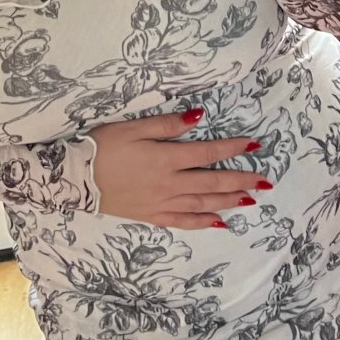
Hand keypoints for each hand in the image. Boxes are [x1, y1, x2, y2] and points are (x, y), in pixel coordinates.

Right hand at [91, 108, 270, 228]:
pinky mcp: (151, 216)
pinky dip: (203, 222)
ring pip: (202, 203)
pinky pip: (182, 221)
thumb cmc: (102, 148)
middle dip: (241, 180)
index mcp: (166, 158)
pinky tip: (219, 222)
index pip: (208, 152)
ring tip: (250, 199)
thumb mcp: (132, 128)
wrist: (74, 179)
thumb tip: (198, 117)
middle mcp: (169, 184)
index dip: (232, 148)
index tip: (255, 145)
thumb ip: (166, 125)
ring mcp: (161, 203)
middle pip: (212, 182)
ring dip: (228, 201)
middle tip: (265, 181)